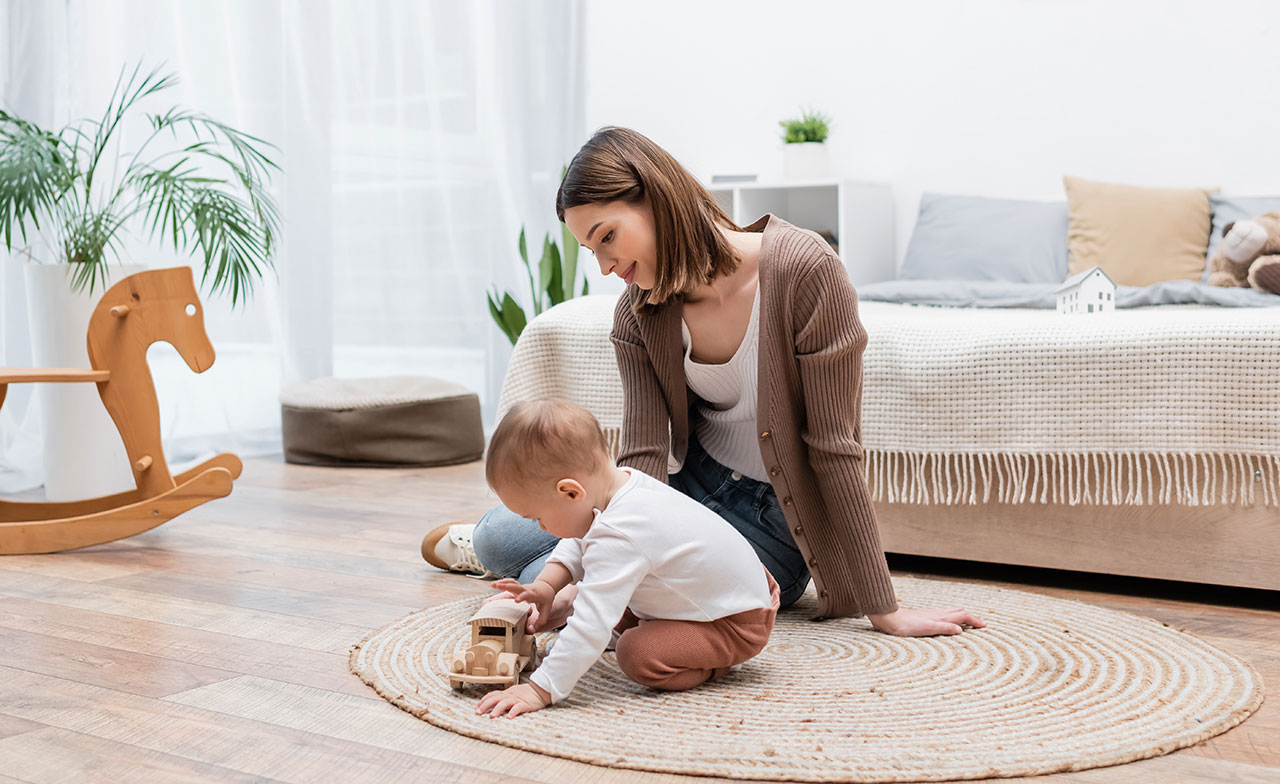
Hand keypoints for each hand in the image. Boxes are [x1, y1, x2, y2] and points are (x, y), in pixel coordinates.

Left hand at [476, 682, 550, 718]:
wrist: (540, 690)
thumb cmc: (526, 693)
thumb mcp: (513, 693)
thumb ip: (504, 697)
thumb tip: (493, 703)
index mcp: (506, 693)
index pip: (492, 694)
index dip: (483, 700)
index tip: (476, 707)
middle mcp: (510, 695)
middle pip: (495, 698)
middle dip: (485, 705)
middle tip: (478, 712)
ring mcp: (517, 699)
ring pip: (505, 703)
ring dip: (497, 709)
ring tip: (492, 716)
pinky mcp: (525, 704)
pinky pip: (518, 708)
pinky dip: (513, 712)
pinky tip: (509, 718)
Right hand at [491, 578, 555, 632]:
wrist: (546, 587)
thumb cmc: (545, 599)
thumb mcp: (546, 611)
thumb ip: (540, 622)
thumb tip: (531, 630)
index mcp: (534, 595)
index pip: (527, 595)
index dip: (522, 597)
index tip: (516, 601)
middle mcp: (527, 589)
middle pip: (517, 586)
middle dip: (507, 586)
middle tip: (498, 586)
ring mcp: (522, 587)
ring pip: (512, 583)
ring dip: (503, 583)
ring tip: (493, 585)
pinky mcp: (518, 586)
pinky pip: (510, 582)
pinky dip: (503, 582)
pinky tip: (495, 584)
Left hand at [867, 606, 985, 636]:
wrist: (890, 620)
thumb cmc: (907, 625)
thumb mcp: (927, 628)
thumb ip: (944, 627)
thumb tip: (961, 629)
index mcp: (941, 616)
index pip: (963, 615)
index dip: (975, 620)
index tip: (985, 626)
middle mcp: (938, 613)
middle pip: (959, 611)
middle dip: (972, 616)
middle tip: (980, 624)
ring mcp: (932, 614)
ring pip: (952, 612)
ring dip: (963, 616)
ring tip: (969, 622)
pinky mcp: (925, 617)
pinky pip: (944, 615)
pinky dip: (953, 618)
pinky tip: (948, 622)